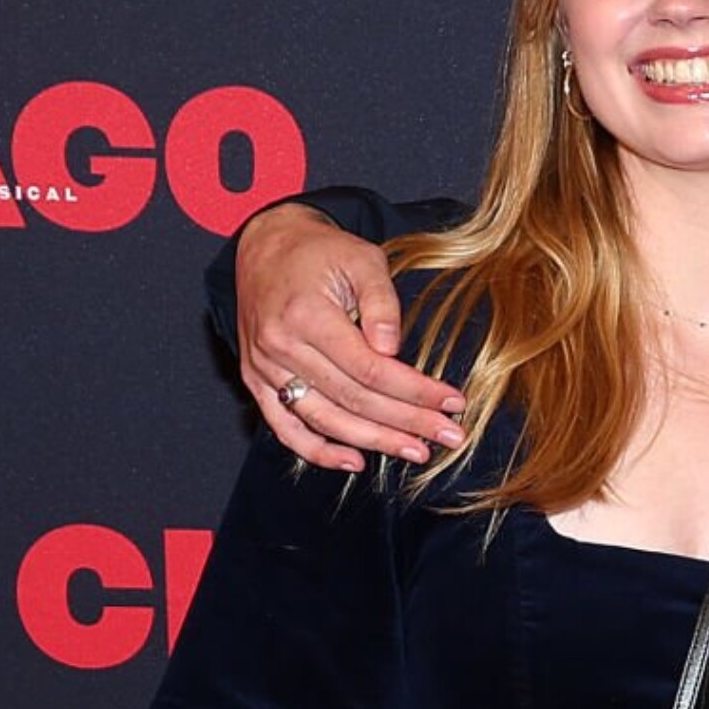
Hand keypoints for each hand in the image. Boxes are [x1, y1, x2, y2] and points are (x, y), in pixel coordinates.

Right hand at [236, 204, 462, 472]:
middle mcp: (281, 346)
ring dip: (373, 442)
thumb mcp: (361, 258)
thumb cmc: (320, 252)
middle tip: (450, 435)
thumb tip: (393, 350)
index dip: (415, 391)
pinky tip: (355, 462)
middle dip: (406, 422)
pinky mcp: (256, 380)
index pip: (370, 368)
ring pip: (324, 420)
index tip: (453, 402)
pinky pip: (285, 428)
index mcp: (306, 315)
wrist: (264, 246)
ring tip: (416, 451)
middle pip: (353, 399)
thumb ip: (382, 302)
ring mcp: (264, 367)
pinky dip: (317, 452)